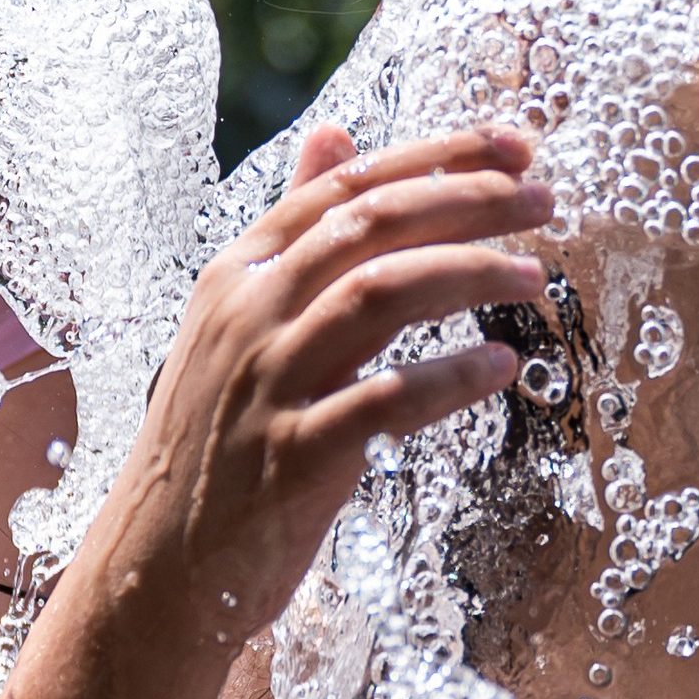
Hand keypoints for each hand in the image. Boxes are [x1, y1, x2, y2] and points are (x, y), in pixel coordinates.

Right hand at [95, 125, 546, 648]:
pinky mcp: (292, 456)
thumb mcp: (239, 320)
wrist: (154, 565)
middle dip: (468, 199)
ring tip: (533, 277)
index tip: (515, 147)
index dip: (436, 157)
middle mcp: (248, 313)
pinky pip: (385, 400)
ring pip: (378, 294)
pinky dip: (449, 378)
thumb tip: (336, 133)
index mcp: (239, 273)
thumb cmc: (214, 443)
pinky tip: (499, 369)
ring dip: (467, 272)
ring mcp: (267, 382)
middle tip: (544, 199)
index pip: (344, 186)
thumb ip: (293, 229)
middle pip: (370, 225)